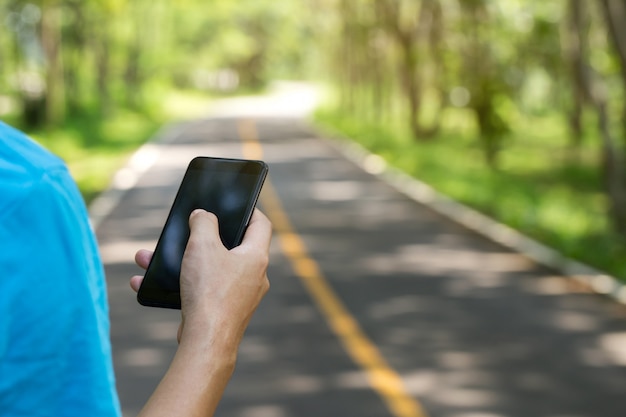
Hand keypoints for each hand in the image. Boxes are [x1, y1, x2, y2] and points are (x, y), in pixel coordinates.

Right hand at [130, 209, 271, 346]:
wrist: (206, 342)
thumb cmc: (209, 292)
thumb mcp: (202, 245)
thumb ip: (203, 222)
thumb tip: (203, 216)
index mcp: (255, 256)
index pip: (260, 224)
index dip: (249, 210)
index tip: (235, 204)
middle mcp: (253, 276)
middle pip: (230, 246)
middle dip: (200, 238)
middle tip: (185, 230)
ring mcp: (239, 296)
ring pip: (209, 269)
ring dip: (180, 261)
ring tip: (150, 258)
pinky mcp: (223, 311)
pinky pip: (200, 290)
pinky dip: (178, 284)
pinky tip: (148, 283)